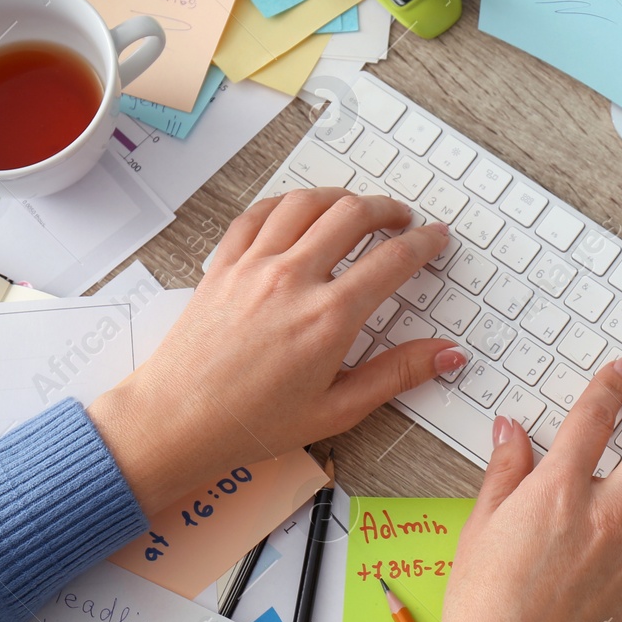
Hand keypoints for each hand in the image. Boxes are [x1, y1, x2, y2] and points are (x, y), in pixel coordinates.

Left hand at [89, 189, 466, 513]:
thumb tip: (444, 355)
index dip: (423, 244)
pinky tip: (296, 210)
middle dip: (387, 210)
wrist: (177, 422)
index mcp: (328, 318)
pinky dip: (285, 203)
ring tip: (355, 207)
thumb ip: (397, 374)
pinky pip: (257, 214)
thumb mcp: (338, 409)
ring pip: (306, 203)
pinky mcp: (223, 266)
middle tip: (401, 219)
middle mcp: (292, 281)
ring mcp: (254, 267)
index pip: (392, 261)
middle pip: (353, 216)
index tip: (434, 239)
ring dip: (340, 197)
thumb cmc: (251, 424)